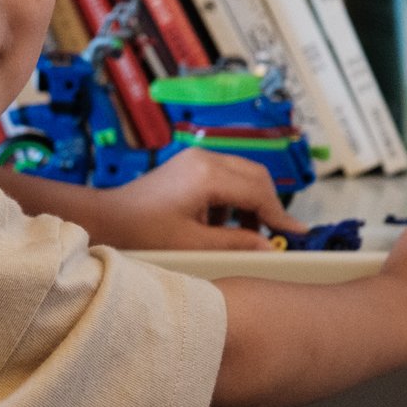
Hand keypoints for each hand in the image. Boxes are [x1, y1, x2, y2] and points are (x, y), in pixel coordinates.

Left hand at [86, 147, 306, 251]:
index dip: (280, 216)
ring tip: (243, 235)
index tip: (297, 235)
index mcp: (208, 176)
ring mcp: (196, 158)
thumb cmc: (144, 233)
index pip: (259, 192)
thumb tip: (270, 247)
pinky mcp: (190, 164)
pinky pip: (225, 176)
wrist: (108, 218)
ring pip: (243, 175)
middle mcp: (206, 159)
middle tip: (273, 236)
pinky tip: (220, 225)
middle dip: (268, 207)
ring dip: (250, 203)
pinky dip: (232, 198)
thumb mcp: (194, 244)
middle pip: (256, 177)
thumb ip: (236, 244)